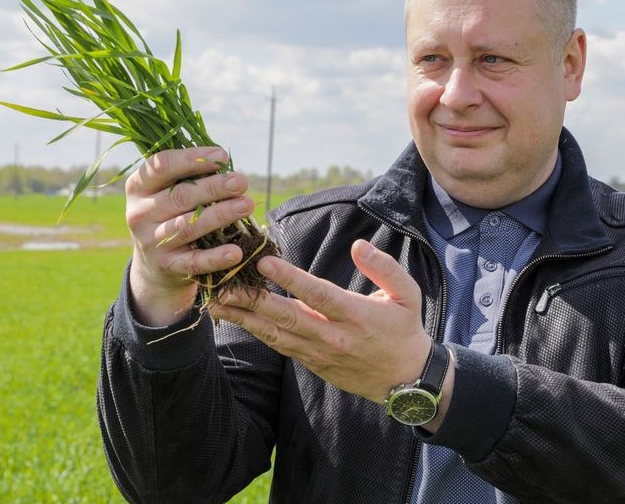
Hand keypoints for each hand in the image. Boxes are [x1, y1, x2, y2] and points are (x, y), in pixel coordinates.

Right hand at [124, 147, 255, 326]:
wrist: (153, 264)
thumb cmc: (170, 213)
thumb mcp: (167, 191)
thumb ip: (188, 174)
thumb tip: (222, 157)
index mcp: (138, 186)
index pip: (162, 165)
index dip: (192, 159)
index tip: (222, 156)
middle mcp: (140, 213)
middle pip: (180, 196)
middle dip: (214, 187)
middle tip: (241, 182)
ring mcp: (151, 242)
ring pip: (189, 226)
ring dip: (220, 215)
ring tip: (246, 205)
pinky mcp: (167, 266)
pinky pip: (194, 262)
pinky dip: (215, 257)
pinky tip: (235, 252)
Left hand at [209, 239, 432, 403]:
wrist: (405, 379)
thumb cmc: (405, 330)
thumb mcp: (408, 295)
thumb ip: (384, 268)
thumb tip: (359, 245)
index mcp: (356, 315)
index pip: (317, 294)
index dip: (289, 278)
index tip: (264, 261)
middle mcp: (333, 336)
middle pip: (287, 317)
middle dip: (253, 301)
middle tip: (224, 285)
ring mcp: (320, 353)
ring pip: (276, 335)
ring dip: (245, 319)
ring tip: (217, 303)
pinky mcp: (313, 363)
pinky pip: (281, 346)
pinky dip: (258, 332)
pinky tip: (238, 320)